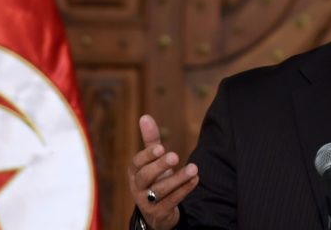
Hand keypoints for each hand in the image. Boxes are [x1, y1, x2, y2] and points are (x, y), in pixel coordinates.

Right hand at [128, 114, 198, 229]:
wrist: (156, 211)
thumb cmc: (154, 179)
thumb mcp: (151, 161)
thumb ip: (150, 141)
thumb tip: (145, 116)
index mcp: (134, 172)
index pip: (137, 163)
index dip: (148, 155)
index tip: (161, 147)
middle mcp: (137, 187)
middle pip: (145, 177)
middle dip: (160, 166)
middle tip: (175, 156)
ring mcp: (147, 202)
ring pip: (160, 191)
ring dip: (178, 179)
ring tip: (194, 168)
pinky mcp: (159, 213)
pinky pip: (172, 201)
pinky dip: (184, 190)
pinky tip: (195, 179)